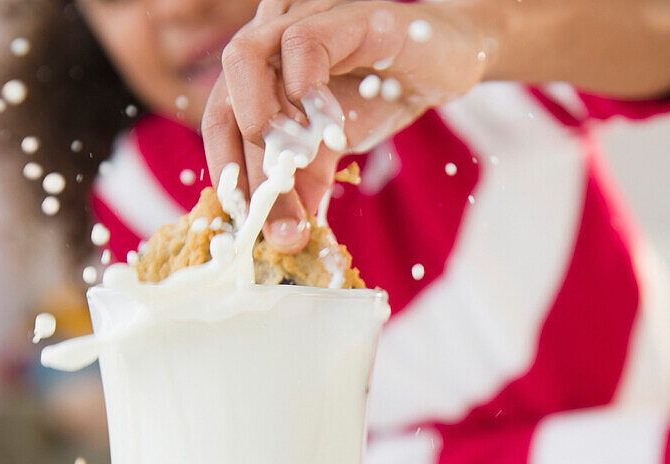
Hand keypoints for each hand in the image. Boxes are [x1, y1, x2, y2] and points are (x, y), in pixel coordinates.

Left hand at [202, 0, 491, 251]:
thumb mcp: (336, 147)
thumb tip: (285, 236)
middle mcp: (270, 44)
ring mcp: (303, 21)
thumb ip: (305, 182)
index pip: (220, 122)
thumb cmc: (385, 93)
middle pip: (225, 98)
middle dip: (245, 167)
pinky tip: (328, 129)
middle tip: (276, 219)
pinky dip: (304, 87)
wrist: (448, 58)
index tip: (246, 223)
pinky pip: (303, 42)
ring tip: (291, 163)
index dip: (227, 173)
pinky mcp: (346, 17)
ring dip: (258, 118)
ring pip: (246, 58)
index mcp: (261, 77)